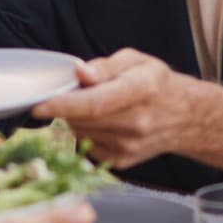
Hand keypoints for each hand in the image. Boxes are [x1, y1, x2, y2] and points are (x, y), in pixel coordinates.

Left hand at [31, 48, 192, 168]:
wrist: (185, 117)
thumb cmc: (156, 84)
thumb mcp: (135, 61)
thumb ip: (104, 66)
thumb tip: (79, 73)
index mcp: (140, 90)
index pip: (94, 103)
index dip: (63, 105)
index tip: (38, 105)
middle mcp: (135, 123)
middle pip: (82, 119)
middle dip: (66, 106)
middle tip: (72, 92)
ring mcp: (128, 146)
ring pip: (80, 132)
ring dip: (76, 119)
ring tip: (94, 105)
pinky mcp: (121, 161)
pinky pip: (87, 145)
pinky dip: (86, 132)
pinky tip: (102, 122)